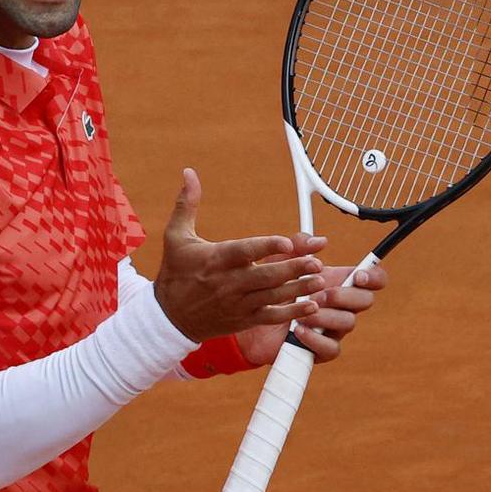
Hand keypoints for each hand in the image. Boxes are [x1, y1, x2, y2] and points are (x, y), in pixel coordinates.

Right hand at [154, 168, 325, 341]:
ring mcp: (238, 304)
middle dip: (293, 268)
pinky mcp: (244, 320)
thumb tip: (188, 172)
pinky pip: (271, 317)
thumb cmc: (175, 273)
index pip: (244, 252)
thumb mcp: (175, 237)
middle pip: (265, 276)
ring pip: (273, 296)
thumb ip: (187, 204)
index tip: (287, 242)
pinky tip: (313, 305)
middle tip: (317, 261)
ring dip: (298, 288)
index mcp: (215, 260)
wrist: (169, 319)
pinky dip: (293, 313)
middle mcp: (228, 283)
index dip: (266, 247)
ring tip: (321, 278)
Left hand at [236, 236, 387, 364]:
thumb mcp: (279, 261)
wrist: (248, 317)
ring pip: (348, 323)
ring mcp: (332, 328)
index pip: (371, 279)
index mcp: (337, 282)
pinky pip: (332, 349)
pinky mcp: (320, 349)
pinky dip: (316, 339)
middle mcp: (340, 305)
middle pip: (365, 300)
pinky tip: (297, 330)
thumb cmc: (269, 287)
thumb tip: (319, 241)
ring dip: (326, 316)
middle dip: (345, 296)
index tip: (358, 276)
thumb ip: (298, 246)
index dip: (373, 276)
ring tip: (301, 314)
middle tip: (320, 295)